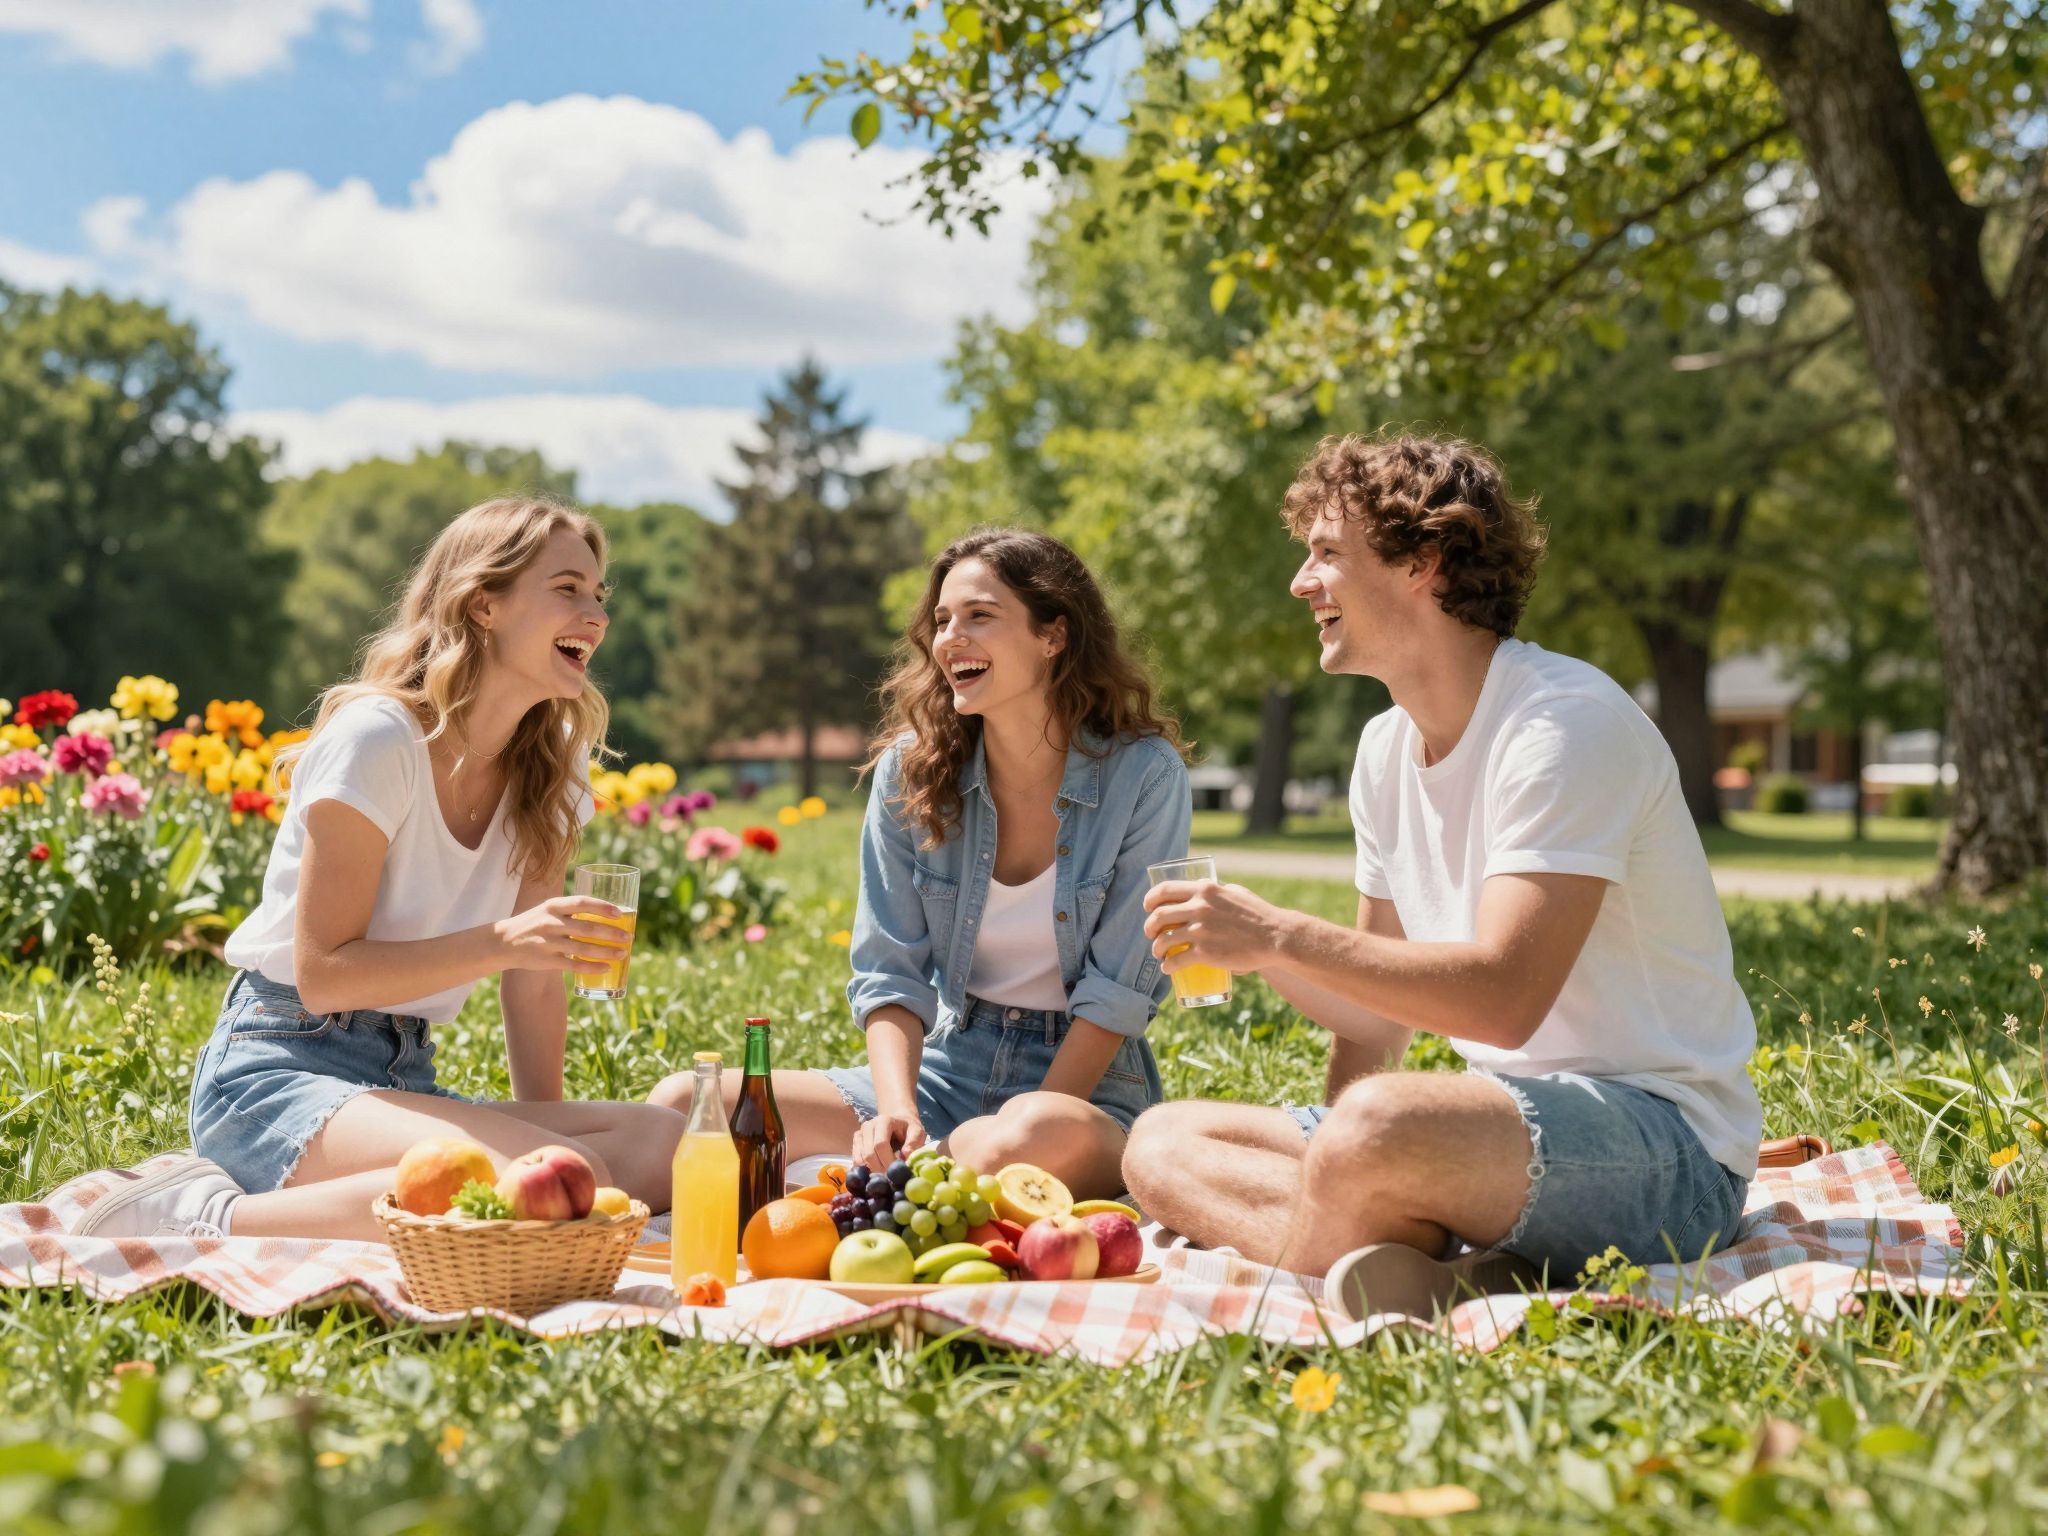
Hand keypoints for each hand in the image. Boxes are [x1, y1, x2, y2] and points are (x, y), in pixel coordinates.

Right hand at [493, 895, 627, 977]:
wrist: (503, 942)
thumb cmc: (535, 923)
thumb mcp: (548, 909)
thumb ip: (571, 910)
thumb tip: (605, 914)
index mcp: (553, 906)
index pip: (582, 902)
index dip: (602, 907)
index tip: (620, 913)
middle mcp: (551, 922)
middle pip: (587, 928)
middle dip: (611, 933)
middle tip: (629, 937)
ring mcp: (548, 942)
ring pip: (583, 948)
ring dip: (606, 952)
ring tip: (623, 954)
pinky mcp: (546, 960)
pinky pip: (573, 964)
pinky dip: (592, 967)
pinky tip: (606, 968)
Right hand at [852, 1112, 926, 1171]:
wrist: (898, 1123)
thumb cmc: (908, 1129)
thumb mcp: (917, 1132)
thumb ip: (914, 1143)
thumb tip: (905, 1157)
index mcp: (884, 1121)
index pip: (880, 1144)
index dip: (887, 1161)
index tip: (896, 1172)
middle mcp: (868, 1126)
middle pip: (869, 1154)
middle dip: (880, 1169)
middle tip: (890, 1178)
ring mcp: (860, 1134)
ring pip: (860, 1159)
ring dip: (872, 1171)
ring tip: (885, 1175)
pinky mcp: (856, 1143)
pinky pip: (856, 1161)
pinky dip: (865, 1170)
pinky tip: (876, 1172)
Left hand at [1142, 878, 1291, 973]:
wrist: (1276, 937)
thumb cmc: (1258, 914)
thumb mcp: (1235, 892)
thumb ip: (1217, 892)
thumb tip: (1204, 892)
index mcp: (1204, 889)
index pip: (1165, 890)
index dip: (1150, 899)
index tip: (1147, 907)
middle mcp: (1199, 907)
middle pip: (1159, 916)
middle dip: (1149, 927)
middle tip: (1151, 934)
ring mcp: (1201, 930)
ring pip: (1164, 940)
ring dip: (1156, 949)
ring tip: (1158, 954)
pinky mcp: (1205, 952)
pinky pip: (1176, 960)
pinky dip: (1167, 966)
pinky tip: (1167, 969)